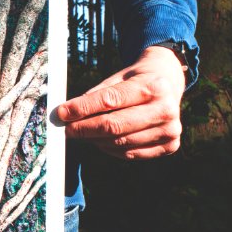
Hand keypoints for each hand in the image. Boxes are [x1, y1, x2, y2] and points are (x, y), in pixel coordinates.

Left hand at [55, 45, 185, 159]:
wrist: (169, 84)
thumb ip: (97, 95)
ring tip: (82, 133)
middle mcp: (165, 109)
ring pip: (120, 143)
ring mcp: (170, 130)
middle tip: (67, 129)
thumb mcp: (119, 78)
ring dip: (95, 140)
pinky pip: (130, 154)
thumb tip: (68, 113)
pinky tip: (100, 140)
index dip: (83, 108)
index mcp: (153, 87)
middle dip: (84, 128)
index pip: (110, 100)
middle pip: (114, 126)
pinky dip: (110, 149)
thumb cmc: (138, 81)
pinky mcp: (169, 146)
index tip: (62, 113)